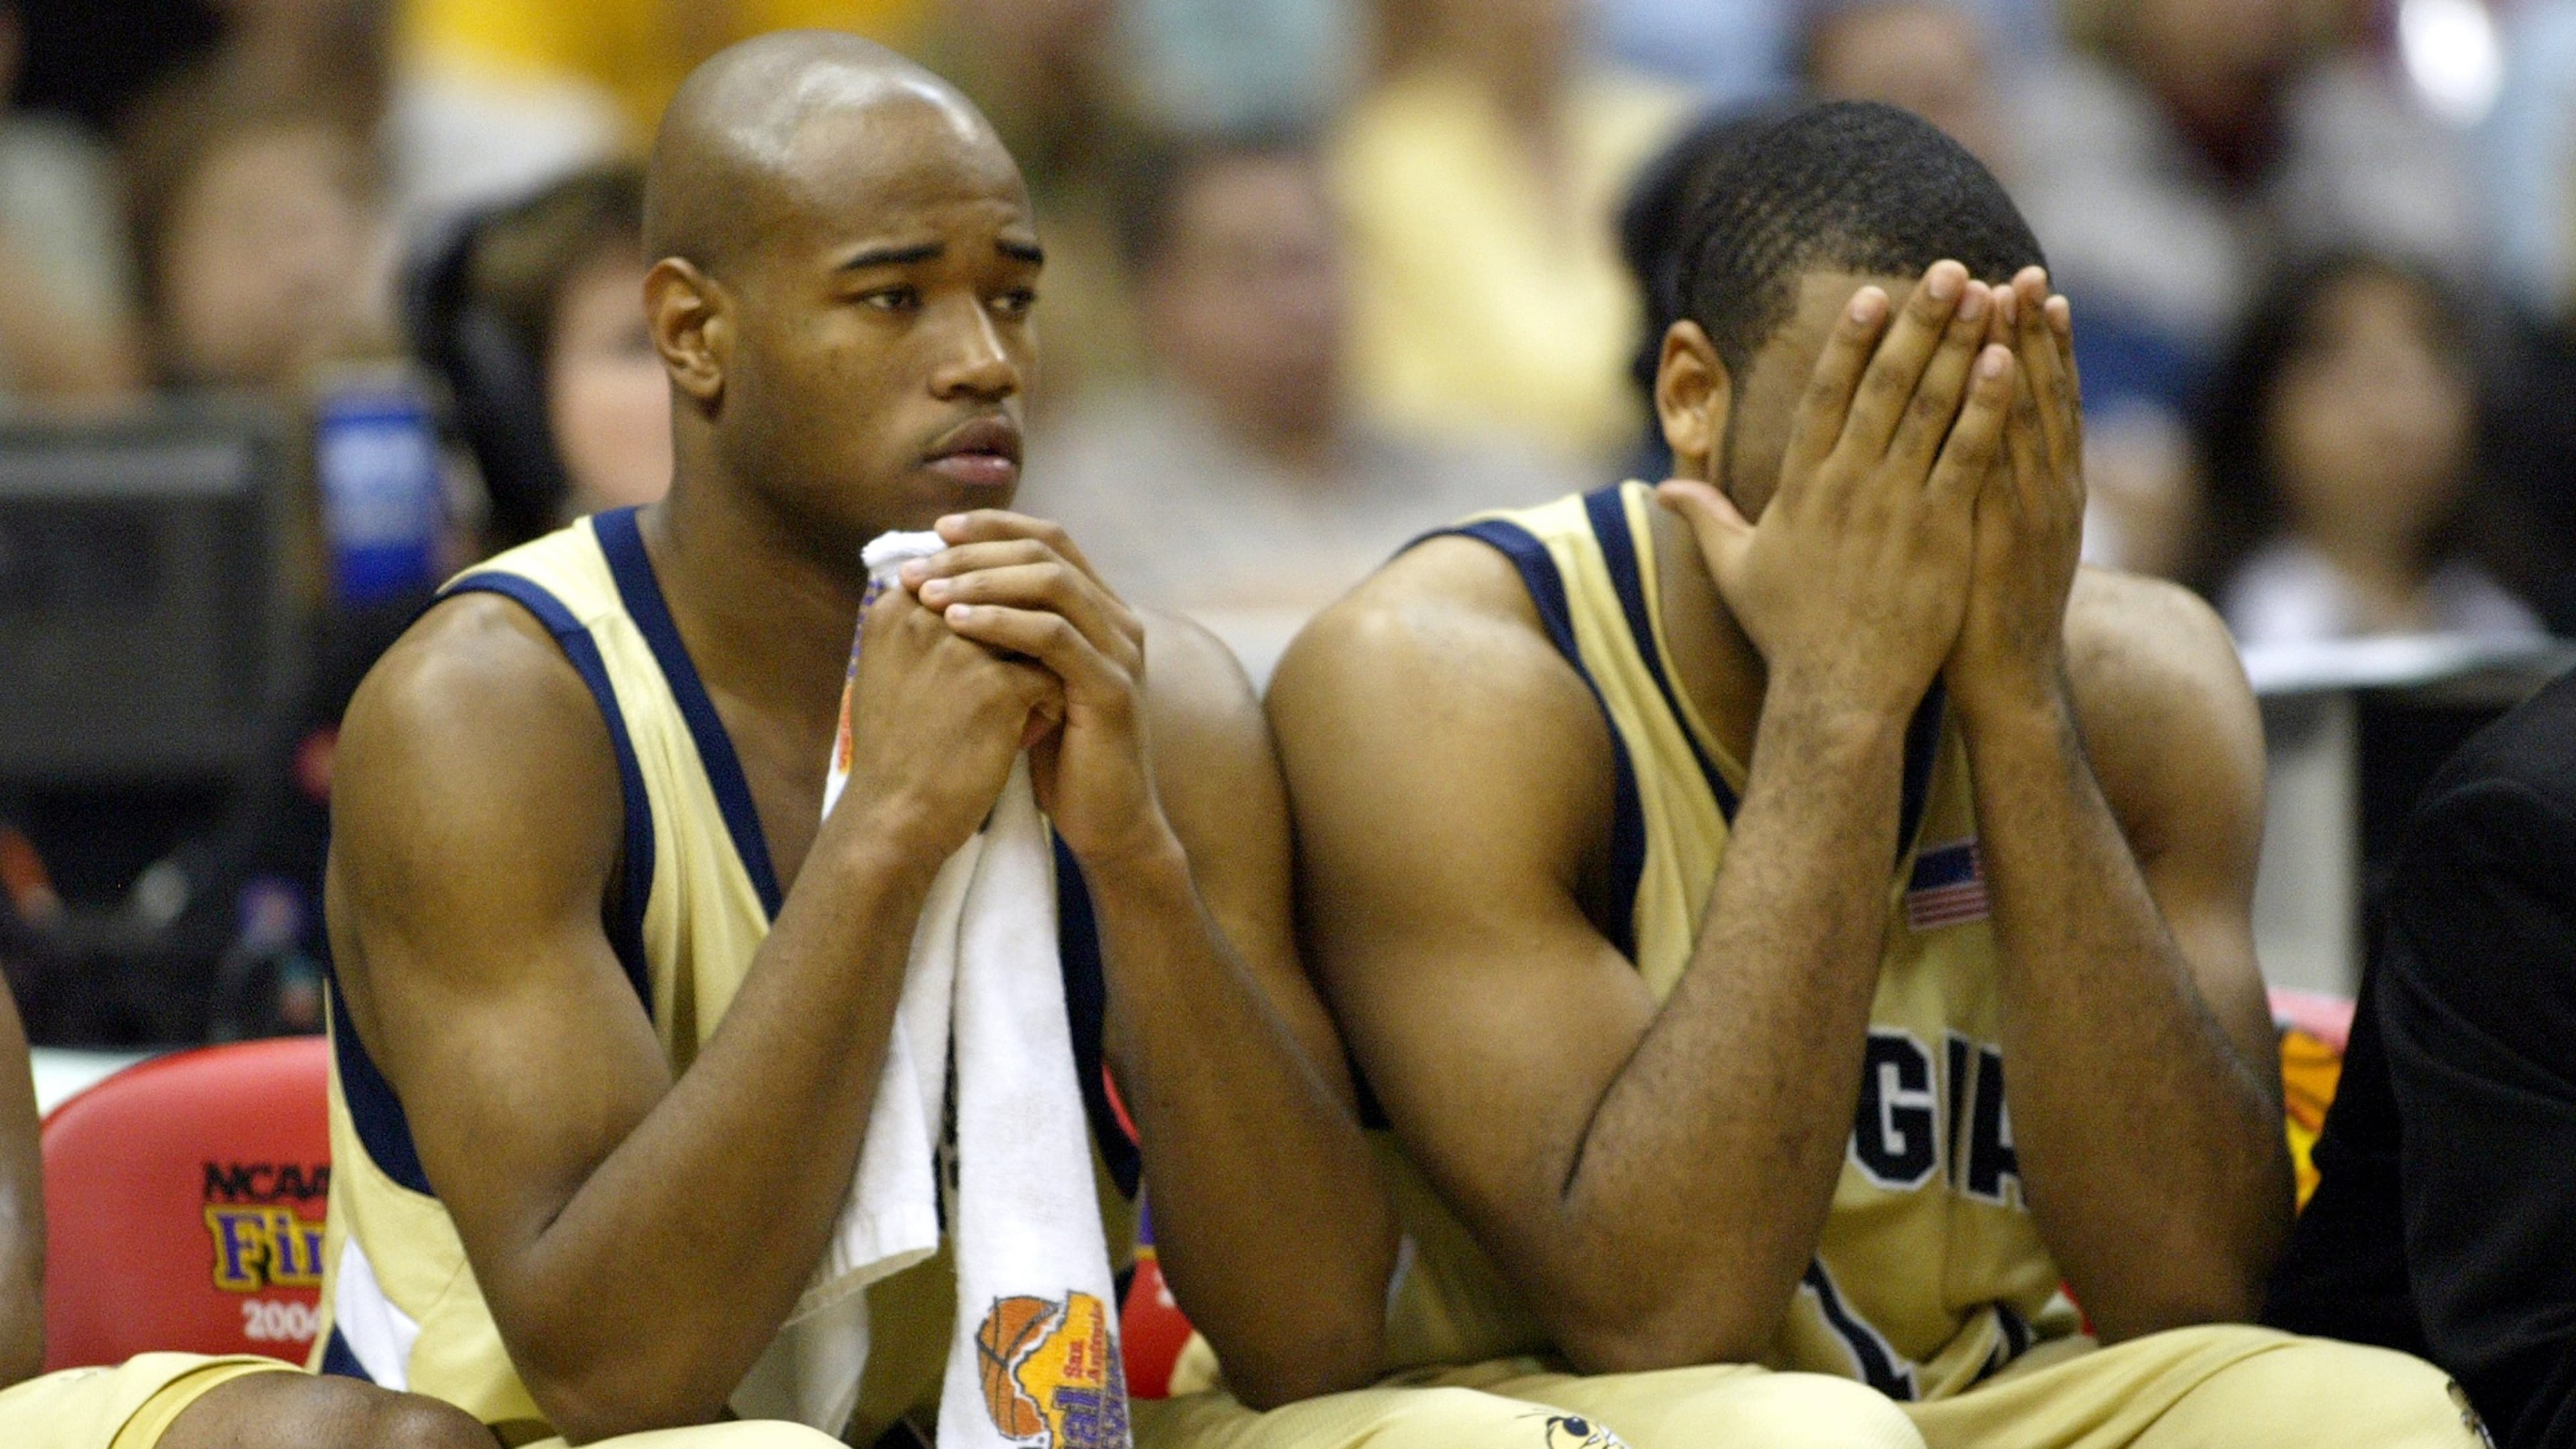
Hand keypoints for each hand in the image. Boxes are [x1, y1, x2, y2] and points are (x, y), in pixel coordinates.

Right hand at [824, 579, 1059, 866]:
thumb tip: (969, 590)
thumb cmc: (897, 749)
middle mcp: (925, 615)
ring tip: (1040, 697)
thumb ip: (922, 623)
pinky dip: (1054, 702)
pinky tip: (1044, 727)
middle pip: (1007, 596)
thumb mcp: (890, 669)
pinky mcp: (995, 686)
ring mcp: (961, 648)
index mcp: (896, 606)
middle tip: (1032, 671)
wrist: (894, 816)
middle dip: (1027, 631)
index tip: (997, 652)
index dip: (997, 610)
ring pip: (1036, 630)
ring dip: (1047, 661)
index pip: (968, 576)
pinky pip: (1051, 675)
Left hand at [901, 511, 1175, 868]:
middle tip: (921, 563)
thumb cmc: (1059, 755)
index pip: (1049, 540)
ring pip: (1053, 584)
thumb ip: (1007, 636)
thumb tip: (939, 592)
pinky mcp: (1111, 689)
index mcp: (1100, 612)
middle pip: (1048, 551)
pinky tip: (958, 624)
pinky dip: (1003, 622)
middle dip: (978, 550)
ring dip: (983, 580)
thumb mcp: (1027, 681)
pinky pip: (1054, 637)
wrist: (1106, 822)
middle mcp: (1118, 621)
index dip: (994, 526)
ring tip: (928, 592)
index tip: (937, 530)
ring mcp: (1121, 653)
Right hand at [1658, 260, 2017, 721]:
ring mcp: (1897, 506)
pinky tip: (2008, 364)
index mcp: (1801, 487)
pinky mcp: (1941, 533)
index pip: (1824, 396)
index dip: (1851, 341)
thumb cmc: (1789, 634)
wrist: (1837, 695)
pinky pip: (1969, 455)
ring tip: (1986, 296)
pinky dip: (1989, 407)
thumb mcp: (1736, 571)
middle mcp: (1848, 485)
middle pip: (1886, 385)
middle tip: (1945, 268)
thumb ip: (1706, 520)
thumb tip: (1660, 492)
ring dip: (1961, 346)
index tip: (1872, 294)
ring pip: (1934, 409)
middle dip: (1918, 321)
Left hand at [1946, 267, 2084, 721]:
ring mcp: (2036, 511)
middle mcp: (2049, 490)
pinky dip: (2008, 414)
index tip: (2021, 286)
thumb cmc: (1980, 615)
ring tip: (2014, 298)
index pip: (2040, 400)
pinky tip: (1997, 372)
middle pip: (2041, 395)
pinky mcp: (2014, 536)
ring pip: (2031, 417)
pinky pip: (2009, 462)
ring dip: (2023, 355)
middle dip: (2031, 331)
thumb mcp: (1986, 541)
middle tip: (2023, 269)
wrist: (2008, 685)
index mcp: (2043, 488)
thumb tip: (1956, 444)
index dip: (2033, 344)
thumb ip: (1980, 491)